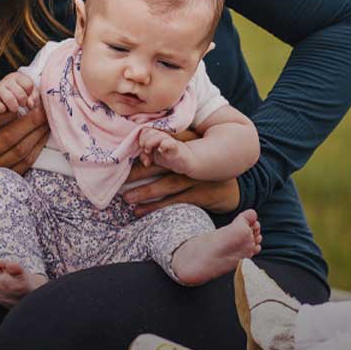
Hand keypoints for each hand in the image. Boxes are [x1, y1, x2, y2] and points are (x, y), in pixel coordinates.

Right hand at [0, 71, 36, 116]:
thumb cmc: (16, 100)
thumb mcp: (27, 96)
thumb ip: (33, 98)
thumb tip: (30, 104)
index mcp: (18, 77)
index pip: (29, 84)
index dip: (30, 94)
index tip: (27, 97)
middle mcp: (7, 79)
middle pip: (21, 94)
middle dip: (22, 102)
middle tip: (20, 104)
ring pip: (10, 99)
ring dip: (14, 107)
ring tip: (13, 108)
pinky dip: (2, 110)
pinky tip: (3, 109)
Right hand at [0, 86, 49, 182]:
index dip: (2, 112)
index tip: (17, 102)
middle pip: (6, 137)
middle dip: (29, 121)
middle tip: (43, 108)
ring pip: (19, 151)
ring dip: (37, 133)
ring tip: (46, 119)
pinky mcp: (5, 179)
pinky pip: (26, 162)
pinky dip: (37, 147)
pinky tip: (43, 134)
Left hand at [123, 128, 240, 215]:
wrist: (232, 186)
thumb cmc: (206, 165)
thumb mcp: (194, 146)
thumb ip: (173, 141)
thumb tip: (141, 138)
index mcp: (189, 143)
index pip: (164, 143)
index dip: (145, 149)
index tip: (126, 156)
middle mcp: (193, 160)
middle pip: (162, 164)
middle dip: (139, 171)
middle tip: (117, 178)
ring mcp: (198, 178)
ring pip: (167, 185)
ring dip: (145, 192)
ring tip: (127, 198)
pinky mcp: (201, 195)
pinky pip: (176, 202)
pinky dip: (157, 207)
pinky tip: (140, 211)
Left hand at [138, 127, 195, 173]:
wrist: (185, 160)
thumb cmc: (168, 156)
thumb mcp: (153, 157)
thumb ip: (145, 156)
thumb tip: (146, 162)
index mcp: (156, 135)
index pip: (144, 130)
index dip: (141, 138)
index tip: (142, 147)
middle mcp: (162, 136)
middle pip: (149, 131)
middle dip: (144, 141)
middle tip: (147, 150)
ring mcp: (169, 141)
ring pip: (158, 135)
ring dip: (150, 143)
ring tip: (150, 151)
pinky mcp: (177, 148)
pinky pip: (170, 143)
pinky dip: (164, 145)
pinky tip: (161, 150)